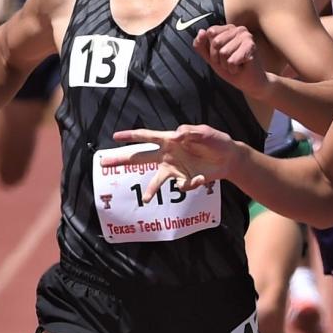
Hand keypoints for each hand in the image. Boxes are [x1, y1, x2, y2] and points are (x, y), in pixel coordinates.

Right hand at [102, 125, 236, 202]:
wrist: (229, 159)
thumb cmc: (216, 141)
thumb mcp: (206, 133)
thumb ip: (192, 132)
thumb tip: (178, 135)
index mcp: (170, 140)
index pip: (147, 137)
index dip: (131, 136)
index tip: (115, 136)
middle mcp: (167, 155)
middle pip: (140, 157)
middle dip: (121, 159)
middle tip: (103, 162)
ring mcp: (174, 169)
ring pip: (156, 180)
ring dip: (150, 190)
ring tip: (145, 200)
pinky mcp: (184, 180)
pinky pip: (182, 186)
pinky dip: (191, 183)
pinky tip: (202, 178)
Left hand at [194, 25, 269, 98]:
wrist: (249, 82)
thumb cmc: (231, 68)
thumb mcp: (211, 57)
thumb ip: (201, 45)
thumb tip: (201, 31)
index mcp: (228, 28)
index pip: (210, 32)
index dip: (211, 49)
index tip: (221, 56)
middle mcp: (238, 29)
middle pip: (216, 42)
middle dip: (219, 58)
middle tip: (229, 62)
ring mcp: (246, 37)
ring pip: (224, 52)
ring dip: (226, 65)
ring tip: (236, 65)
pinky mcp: (251, 47)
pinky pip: (232, 61)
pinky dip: (233, 69)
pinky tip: (241, 68)